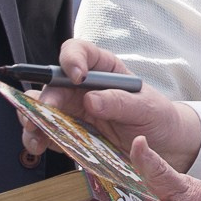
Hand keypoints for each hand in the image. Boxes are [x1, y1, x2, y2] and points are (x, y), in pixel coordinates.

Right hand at [22, 39, 200, 170]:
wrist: (166, 148)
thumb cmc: (158, 118)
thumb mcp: (148, 107)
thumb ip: (121, 102)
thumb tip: (91, 100)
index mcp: (103, 70)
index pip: (79, 52)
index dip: (72, 59)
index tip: (76, 76)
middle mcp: (83, 88)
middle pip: (54, 84)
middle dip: (46, 98)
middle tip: (45, 112)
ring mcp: (75, 112)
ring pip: (44, 109)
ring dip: (34, 119)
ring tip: (34, 133)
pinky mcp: (71, 135)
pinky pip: (49, 134)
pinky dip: (39, 138)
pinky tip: (39, 145)